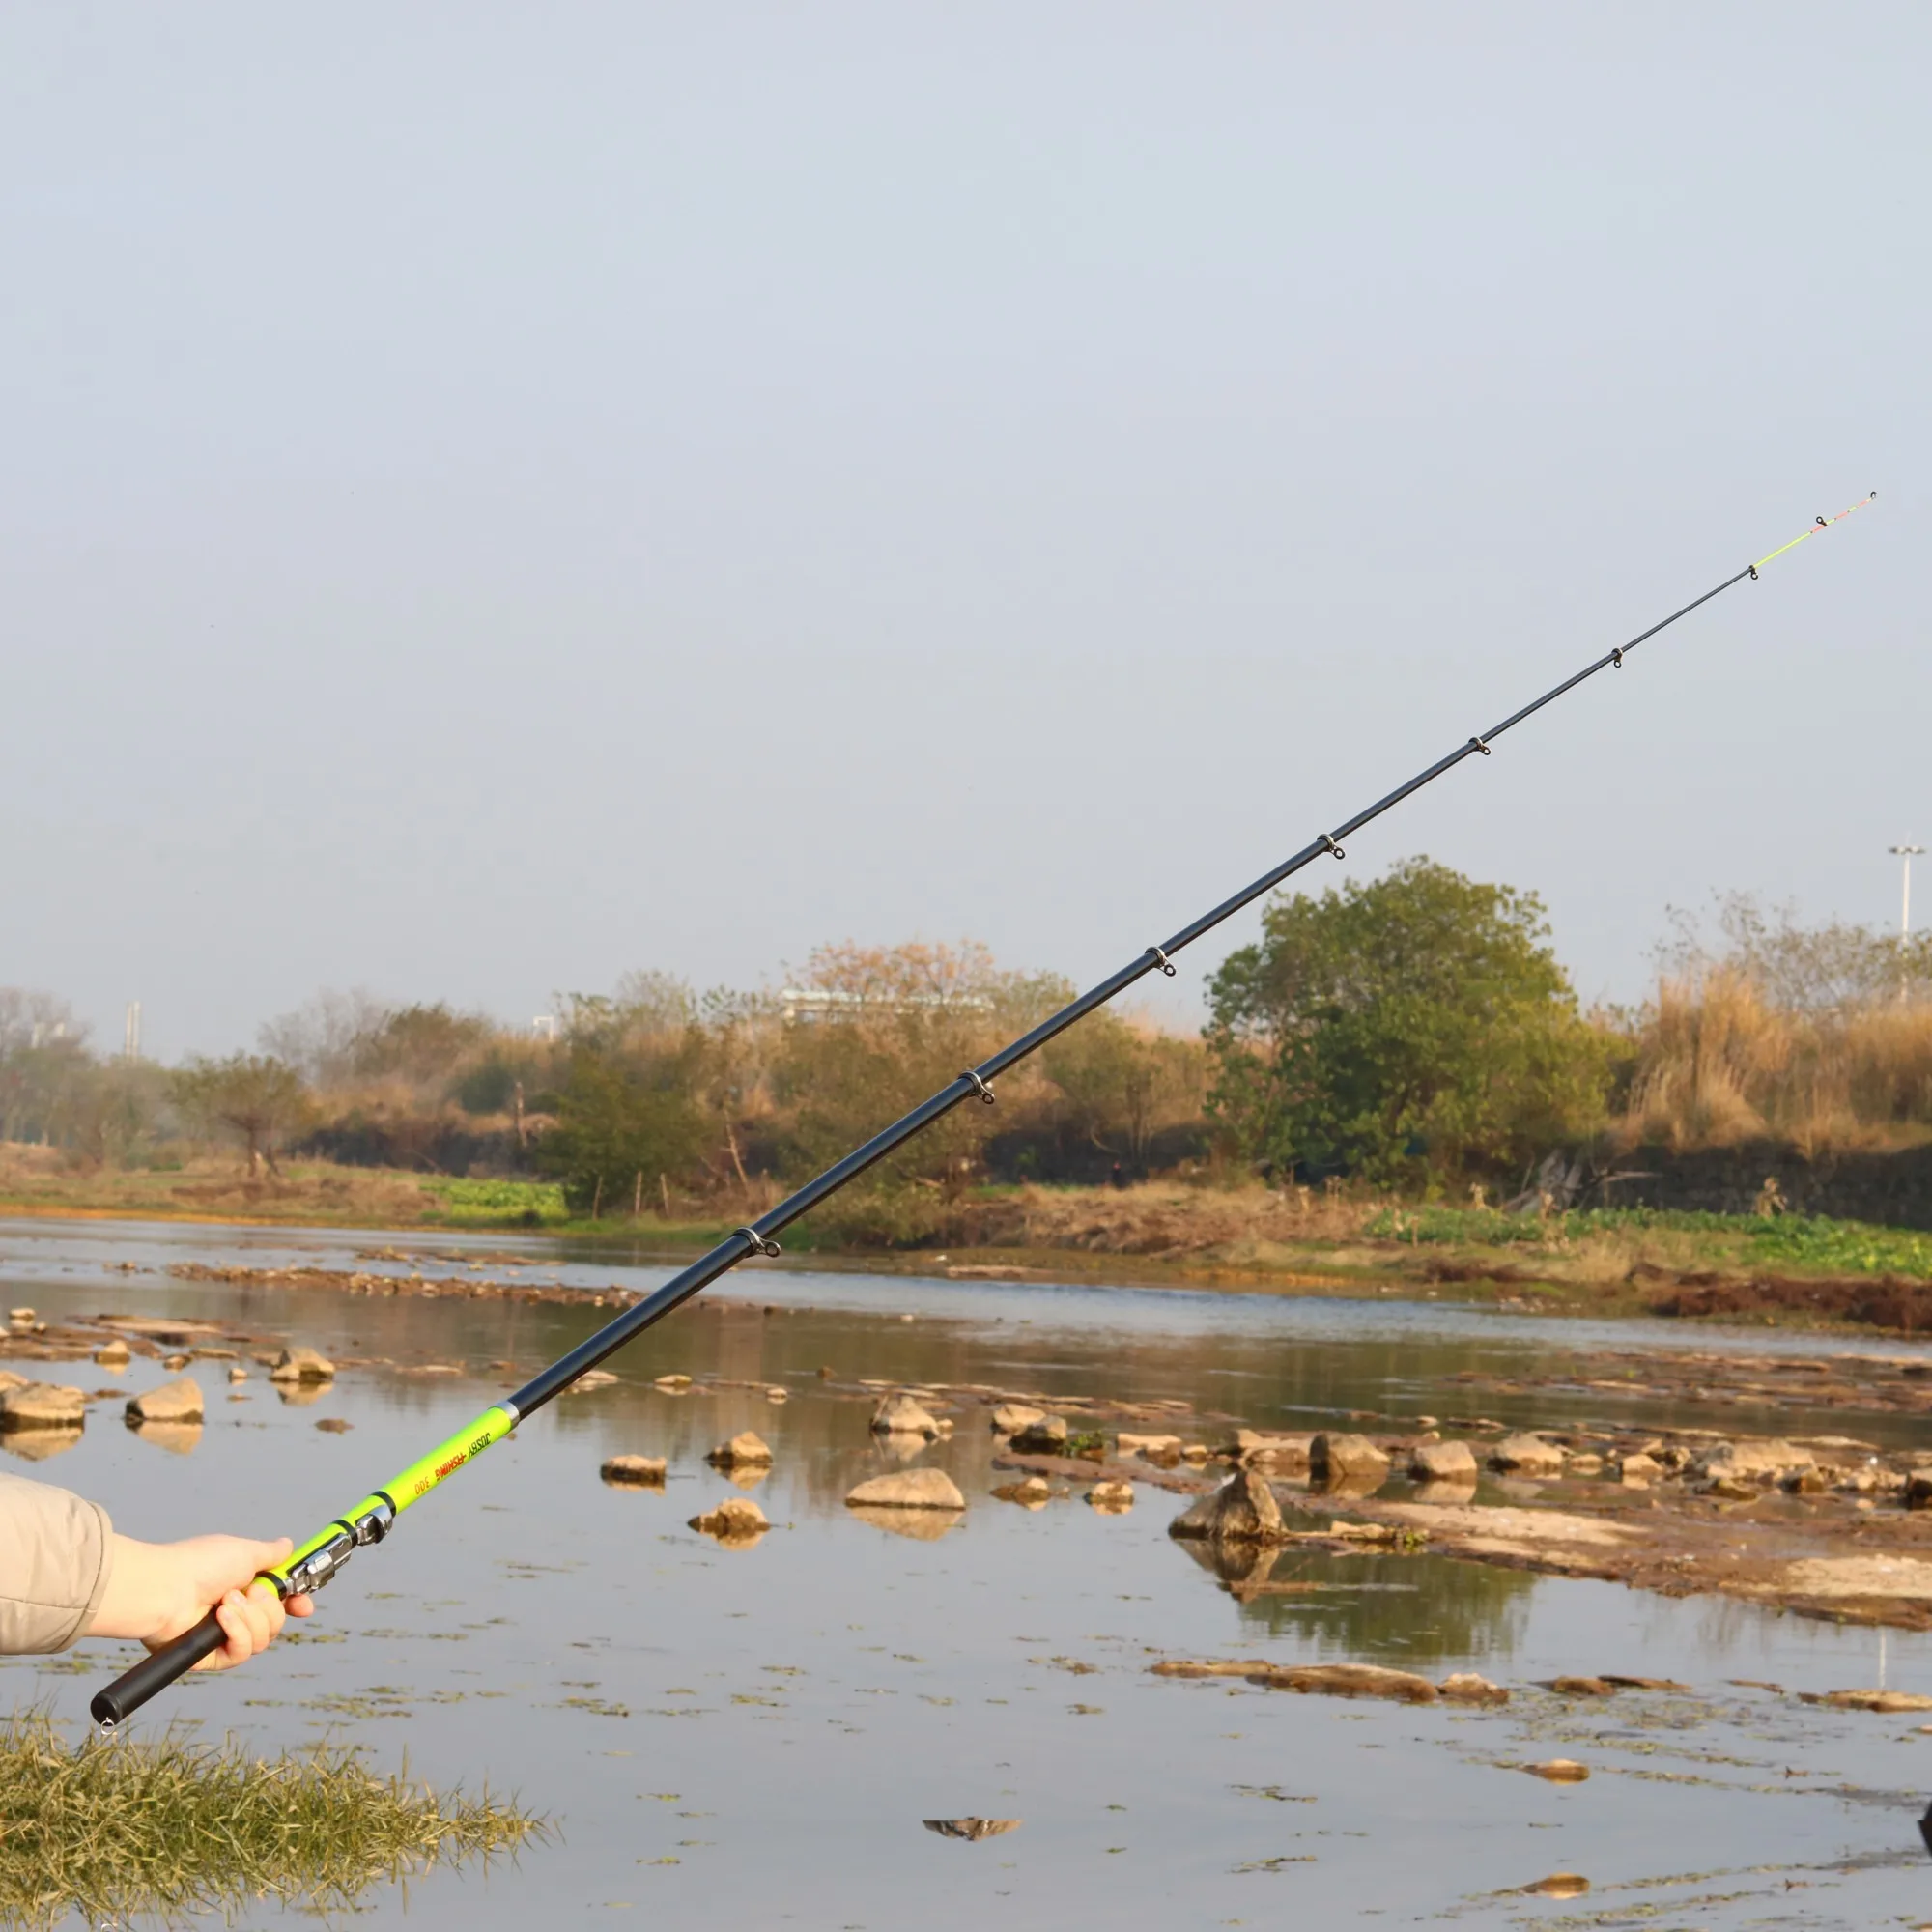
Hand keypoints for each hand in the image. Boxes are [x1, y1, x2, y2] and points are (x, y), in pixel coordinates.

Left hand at [90, 1533, 314, 1669]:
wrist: (163, 1590)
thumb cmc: (198, 1565)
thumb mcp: (245, 1551)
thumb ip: (271, 1553)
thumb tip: (287, 1546)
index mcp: (244, 1586)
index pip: (279, 1601)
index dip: (295, 1604)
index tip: (304, 1606)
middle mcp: (235, 1612)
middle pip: (276, 1622)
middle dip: (268, 1606)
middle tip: (251, 1591)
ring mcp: (222, 1635)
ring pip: (262, 1638)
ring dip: (250, 1618)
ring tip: (226, 1602)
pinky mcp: (210, 1657)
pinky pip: (241, 1652)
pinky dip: (236, 1632)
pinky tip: (221, 1618)